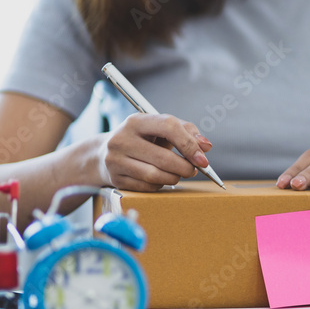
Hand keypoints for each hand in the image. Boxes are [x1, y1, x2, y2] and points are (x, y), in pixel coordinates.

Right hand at [96, 114, 212, 190]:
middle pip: (163, 157)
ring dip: (174, 178)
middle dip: (185, 167)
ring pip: (155, 175)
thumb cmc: (141, 140)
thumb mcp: (160, 128)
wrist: (103, 154)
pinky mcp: (115, 179)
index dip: (189, 144)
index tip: (203, 159)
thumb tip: (206, 146)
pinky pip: (147, 187)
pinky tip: (161, 178)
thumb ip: (186, 132)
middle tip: (194, 170)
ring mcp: (115, 160)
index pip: (168, 127)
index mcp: (135, 121)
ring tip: (179, 174)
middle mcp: (121, 139)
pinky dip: (160, 185)